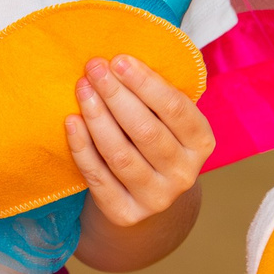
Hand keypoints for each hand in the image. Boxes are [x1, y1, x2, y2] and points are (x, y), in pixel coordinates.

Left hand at [68, 53, 214, 226]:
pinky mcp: (126, 213)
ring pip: (120, 154)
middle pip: (146, 130)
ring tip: (82, 89)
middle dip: (116, 94)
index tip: (118, 60)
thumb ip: (155, 96)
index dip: (145, 83)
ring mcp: (157, 198)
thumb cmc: (154, 143)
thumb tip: (118, 60)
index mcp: (201, 143)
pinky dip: (82, 148)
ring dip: (97, 117)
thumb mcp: (168, 121)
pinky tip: (72, 122)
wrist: (146, 199)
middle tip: (94, 68)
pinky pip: (98, 177)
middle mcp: (184, 174)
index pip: (175, 108)